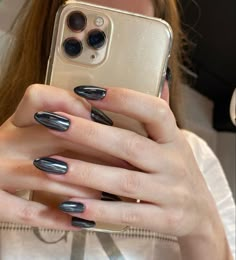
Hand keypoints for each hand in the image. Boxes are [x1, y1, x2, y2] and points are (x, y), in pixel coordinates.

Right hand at [0, 84, 127, 229]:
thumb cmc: (20, 152)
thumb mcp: (34, 131)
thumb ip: (65, 123)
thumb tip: (103, 120)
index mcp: (18, 121)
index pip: (39, 98)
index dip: (72, 104)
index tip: (104, 119)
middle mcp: (7, 141)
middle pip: (57, 137)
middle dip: (98, 152)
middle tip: (128, 163)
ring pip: (48, 177)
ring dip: (85, 189)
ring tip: (112, 195)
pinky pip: (27, 212)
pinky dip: (58, 218)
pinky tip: (82, 222)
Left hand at [37, 82, 217, 237]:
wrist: (200, 214)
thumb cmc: (177, 172)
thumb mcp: (173, 143)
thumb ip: (160, 116)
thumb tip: (160, 78)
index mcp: (174, 138)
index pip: (154, 111)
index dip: (122, 99)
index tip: (85, 92)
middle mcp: (174, 163)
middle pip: (130, 145)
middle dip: (89, 134)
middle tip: (54, 123)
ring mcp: (171, 193)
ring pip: (125, 181)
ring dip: (85, 172)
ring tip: (50, 164)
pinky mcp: (164, 219)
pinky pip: (128, 213)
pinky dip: (98, 208)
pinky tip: (70, 203)